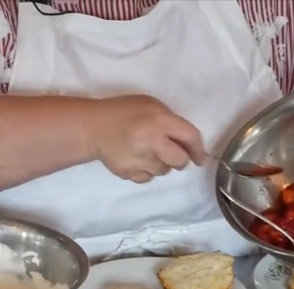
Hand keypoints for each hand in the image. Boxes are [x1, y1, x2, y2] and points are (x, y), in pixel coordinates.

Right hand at [87, 95, 209, 182]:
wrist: (92, 127)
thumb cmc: (125, 112)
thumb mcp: (152, 106)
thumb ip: (171, 122)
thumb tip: (189, 146)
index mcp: (160, 121)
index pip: (190, 137)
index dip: (198, 149)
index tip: (201, 158)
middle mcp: (152, 141)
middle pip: (180, 161)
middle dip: (180, 158)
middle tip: (170, 152)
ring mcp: (139, 159)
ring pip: (164, 171)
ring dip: (161, 164)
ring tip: (148, 153)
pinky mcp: (128, 172)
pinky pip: (148, 178)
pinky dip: (146, 171)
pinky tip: (137, 160)